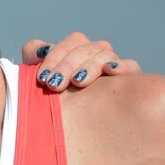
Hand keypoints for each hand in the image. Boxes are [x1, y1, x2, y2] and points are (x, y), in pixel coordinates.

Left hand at [21, 32, 140, 91]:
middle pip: (85, 47)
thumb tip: (38, 51)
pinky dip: (121, 66)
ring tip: (77, 82)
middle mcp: (96, 52)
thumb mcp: (41, 78)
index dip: (55, 56)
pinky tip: (110, 71)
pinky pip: (131, 66)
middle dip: (67, 65)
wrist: (76, 122)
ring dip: (90, 66)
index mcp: (77, 49)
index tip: (42, 77)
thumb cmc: (55, 97)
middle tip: (54, 84)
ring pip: (105, 54)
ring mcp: (112, 63)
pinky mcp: (129, 77)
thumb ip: (34, 59)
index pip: (71, 42)